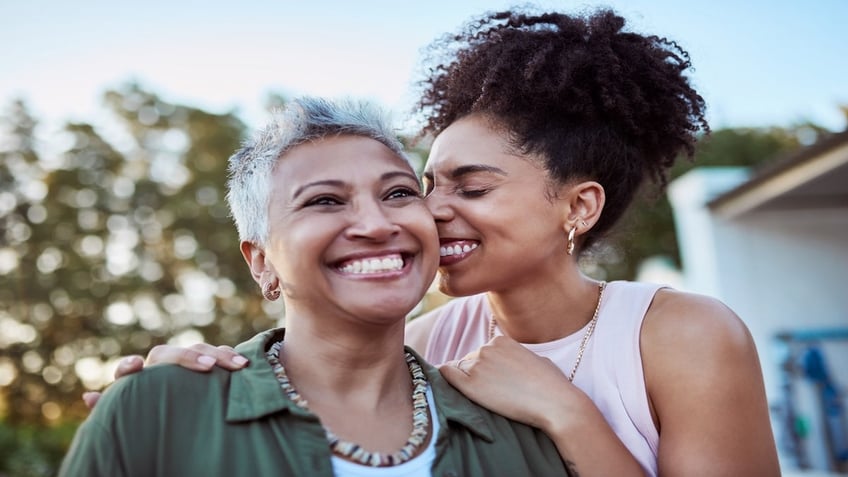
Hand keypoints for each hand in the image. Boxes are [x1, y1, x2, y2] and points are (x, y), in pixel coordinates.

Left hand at [81, 343, 248, 409]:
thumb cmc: (147, 420)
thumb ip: (111, 407)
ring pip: (198, 350)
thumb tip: (87, 396)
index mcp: (136, 382)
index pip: (128, 370)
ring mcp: (183, 365)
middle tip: (209, 368)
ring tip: (238, 366)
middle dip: (189, 358)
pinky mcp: (205, 366)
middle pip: (170, 354)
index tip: (137, 366)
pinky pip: (217, 354)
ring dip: (219, 355)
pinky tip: (244, 365)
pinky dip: (230, 356)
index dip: (129, 366)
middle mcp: (159, 368)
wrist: (170, 418)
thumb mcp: (129, 418)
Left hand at [438, 334, 593, 431]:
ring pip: (459, 370)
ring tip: (480, 398)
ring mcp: (478, 364)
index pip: (482, 353)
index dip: (485, 369)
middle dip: (475, 375)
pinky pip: (447, 375)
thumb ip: (517, 358)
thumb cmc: (552, 385)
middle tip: (489, 394)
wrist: (555, 403)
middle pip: (469, 361)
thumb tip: (511, 364)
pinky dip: (444, 379)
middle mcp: (487, 348)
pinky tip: (446, 387)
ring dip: (464, 382)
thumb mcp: (535, 360)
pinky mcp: (471, 384)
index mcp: (501, 341)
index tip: (492, 383)